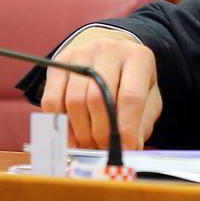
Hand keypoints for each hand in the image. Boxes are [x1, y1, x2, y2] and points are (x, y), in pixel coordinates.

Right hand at [39, 27, 160, 149]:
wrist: (109, 51)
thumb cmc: (130, 79)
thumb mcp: (148, 95)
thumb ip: (142, 121)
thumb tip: (130, 148)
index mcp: (137, 58)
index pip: (130, 96)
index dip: (126, 127)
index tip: (124, 149)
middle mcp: (108, 50)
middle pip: (98, 99)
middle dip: (100, 132)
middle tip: (103, 150)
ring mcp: (80, 55)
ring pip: (74, 101)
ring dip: (80, 132)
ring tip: (89, 145)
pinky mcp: (58, 64)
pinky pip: (51, 100)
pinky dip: (59, 124)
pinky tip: (70, 136)